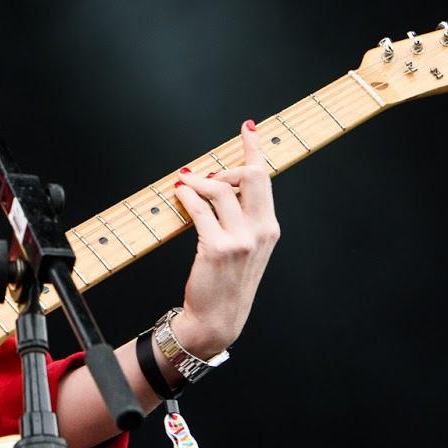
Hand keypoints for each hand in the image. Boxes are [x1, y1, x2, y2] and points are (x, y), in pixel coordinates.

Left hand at [169, 119, 281, 356]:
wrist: (218, 319)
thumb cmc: (226, 282)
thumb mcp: (244, 248)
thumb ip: (239, 217)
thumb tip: (216, 183)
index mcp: (268, 228)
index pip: (265, 179)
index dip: (254, 149)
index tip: (248, 128)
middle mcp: (260, 230)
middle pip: (250, 176)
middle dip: (226, 165)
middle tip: (205, 173)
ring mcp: (240, 239)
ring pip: (219, 189)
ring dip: (197, 181)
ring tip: (185, 182)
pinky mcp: (217, 247)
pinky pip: (199, 209)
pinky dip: (187, 195)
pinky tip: (180, 193)